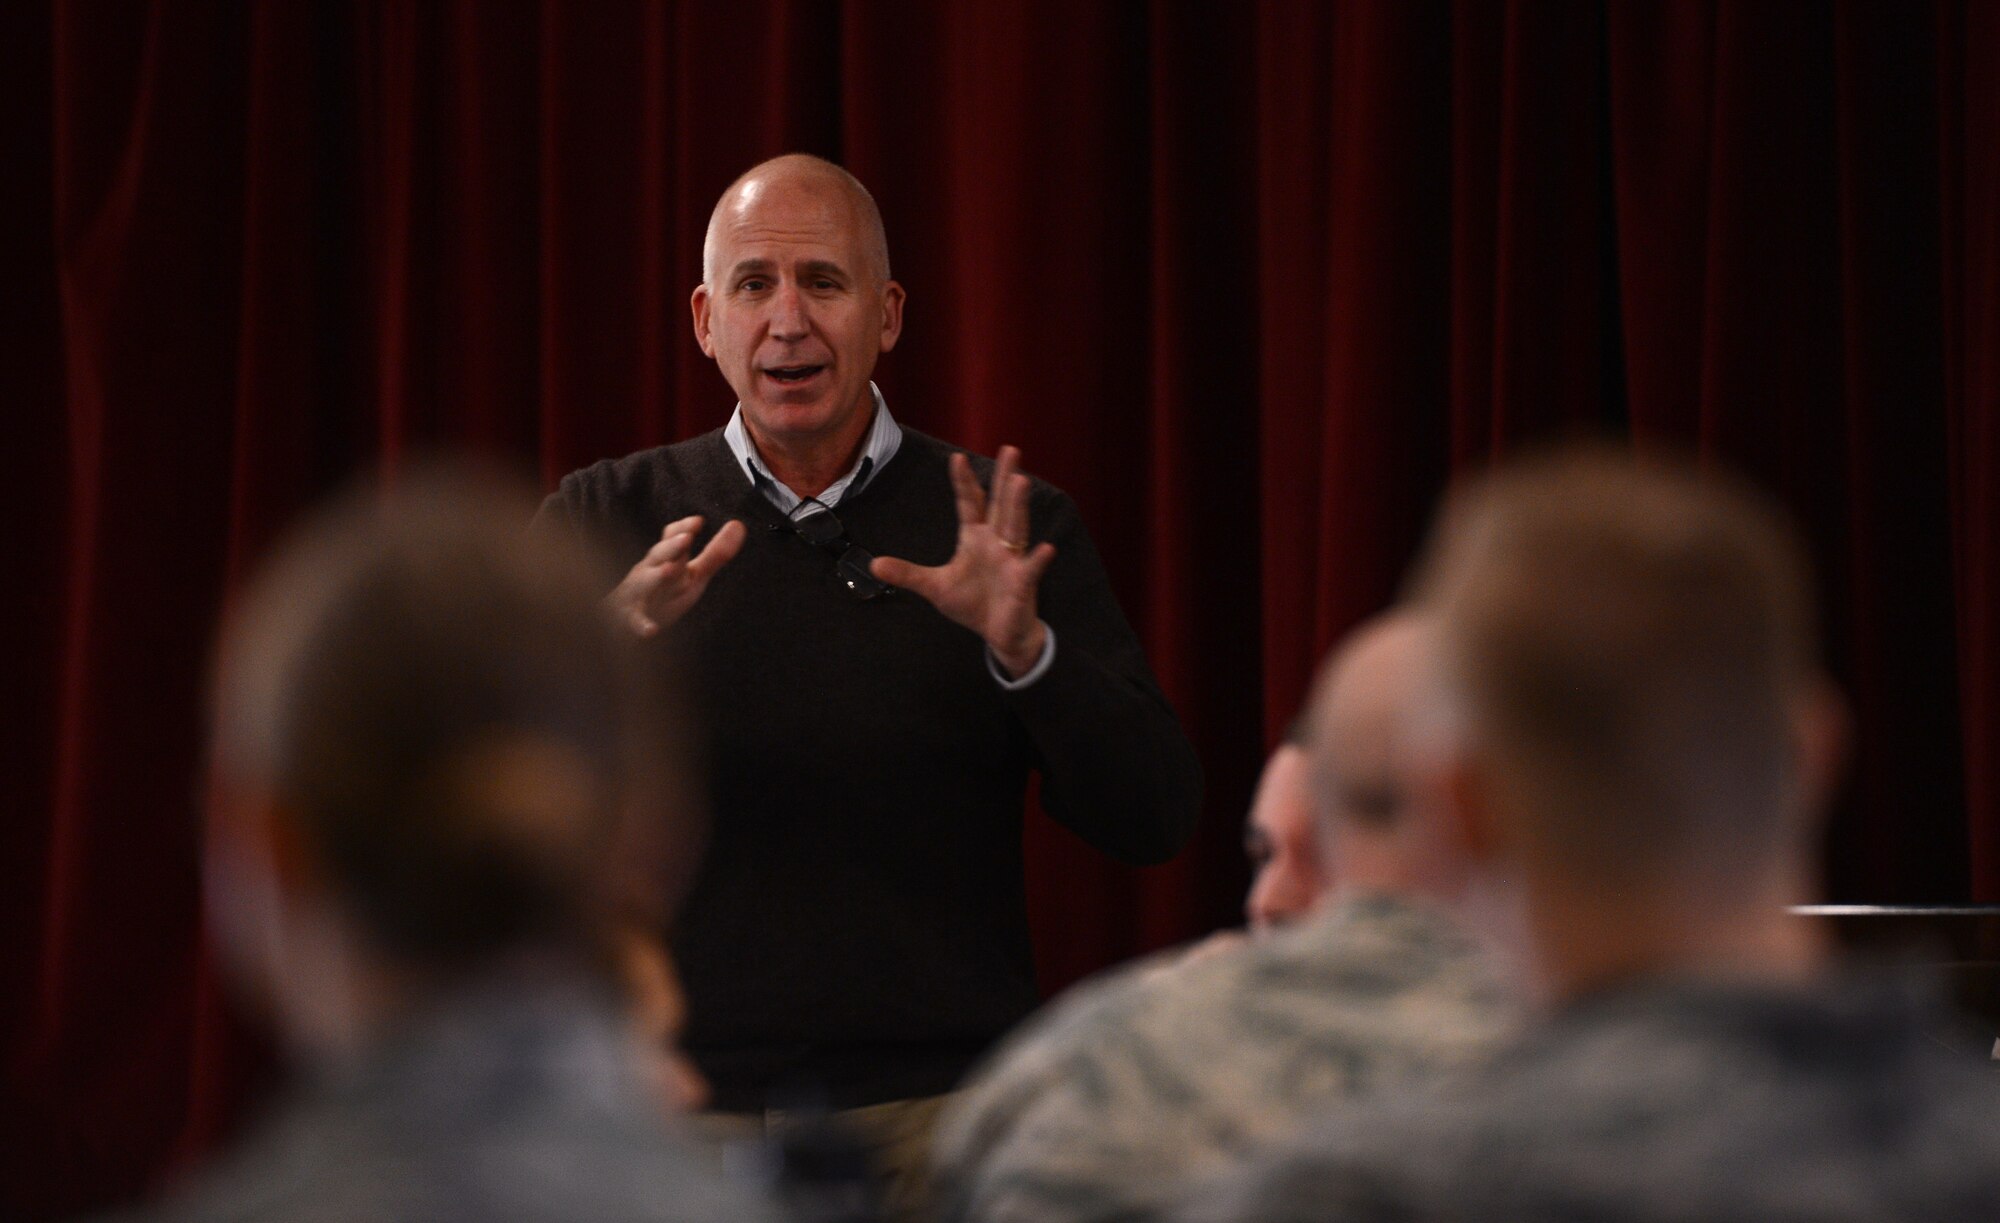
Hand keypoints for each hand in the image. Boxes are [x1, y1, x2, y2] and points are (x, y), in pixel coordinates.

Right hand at [607, 515, 745, 637]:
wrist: (622, 621)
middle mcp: (649, 572)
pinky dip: (641, 625)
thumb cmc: (664, 592)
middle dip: (672, 547)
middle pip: (659, 556)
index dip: (683, 529)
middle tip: (687, 538)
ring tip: (669, 570)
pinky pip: (634, 622)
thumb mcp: (693, 574)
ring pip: (643, 584)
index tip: (698, 521)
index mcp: (665, 559)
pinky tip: (650, 630)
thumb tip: (739, 524)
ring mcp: (637, 595)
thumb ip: (716, 553)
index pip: (671, 538)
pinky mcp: (631, 620)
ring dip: (656, 577)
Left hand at [870, 445, 1055, 675]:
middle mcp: (996, 542)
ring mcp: (1012, 560)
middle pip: (1000, 504)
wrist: (999, 633)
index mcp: (975, 537)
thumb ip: (908, 574)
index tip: (956, 457)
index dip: (964, 482)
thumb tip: (874, 564)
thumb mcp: (935, 588)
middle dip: (1003, 477)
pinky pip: (1031, 569)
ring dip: (1018, 505)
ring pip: (1016, 527)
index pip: (970, 503)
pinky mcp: (1023, 582)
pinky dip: (1038, 559)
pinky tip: (1046, 548)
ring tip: (1021, 481)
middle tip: (1010, 450)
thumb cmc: (972, 604)